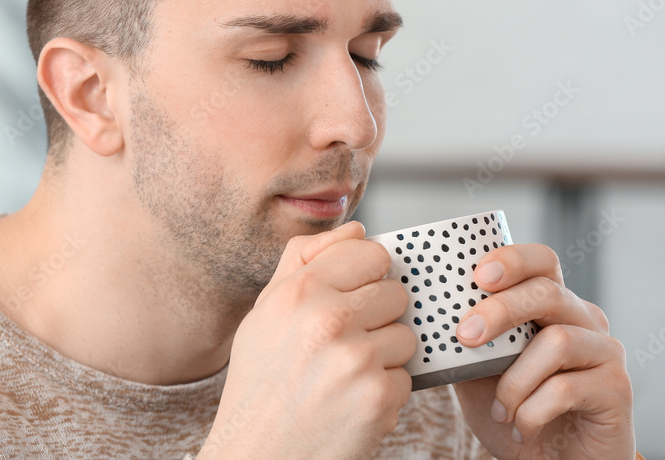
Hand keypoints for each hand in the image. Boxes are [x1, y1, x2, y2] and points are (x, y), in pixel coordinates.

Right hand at [198, 221, 416, 459]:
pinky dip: (385, 393)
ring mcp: (355, 359)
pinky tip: (351, 402)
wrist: (256, 456)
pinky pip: (407, 379)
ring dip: (384, 357)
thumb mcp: (266, 310)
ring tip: (345, 375)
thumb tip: (357, 227)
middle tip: (344, 344)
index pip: (371, 252)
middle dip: (378, 318)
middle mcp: (327, 318)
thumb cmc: (261, 382)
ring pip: (406, 337)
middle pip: (395, 293)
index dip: (368, 274)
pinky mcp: (377, 398)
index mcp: (299, 290)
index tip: (355, 294)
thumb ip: (305, 259)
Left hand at [451, 244, 635, 458]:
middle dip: (501, 310)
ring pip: (557, 341)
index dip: (513, 259)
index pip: (542, 262)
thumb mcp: (480, 378)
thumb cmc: (518, 417)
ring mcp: (605, 352)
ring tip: (501, 410)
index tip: (478, 274)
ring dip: (515, 381)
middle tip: (466, 335)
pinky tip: (522, 430)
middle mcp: (585, 320)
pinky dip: (532, 412)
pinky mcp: (616, 388)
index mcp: (553, 307)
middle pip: (548, 291)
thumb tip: (429, 320)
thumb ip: (467, 346)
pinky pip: (565, 387)